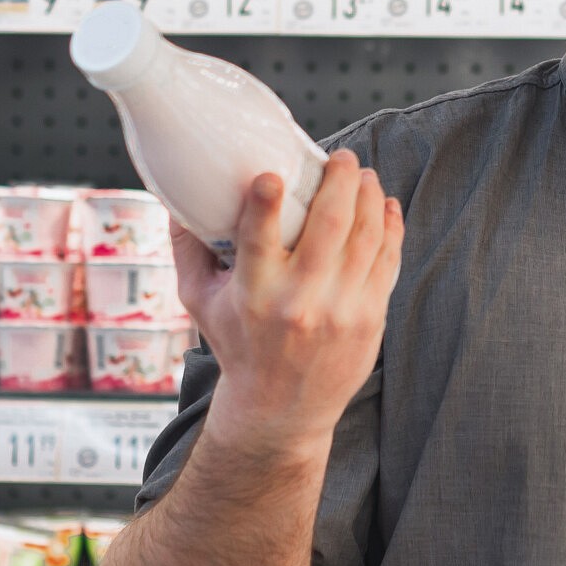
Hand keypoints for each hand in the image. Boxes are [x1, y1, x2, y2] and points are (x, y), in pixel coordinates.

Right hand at [170, 150, 403, 457]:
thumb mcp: (200, 302)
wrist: (279, 408)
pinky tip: (384, 205)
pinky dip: (390, 228)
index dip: (266, 204)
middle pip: (329, 226)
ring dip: (368, 197)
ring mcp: (340, 310)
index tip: (272, 174)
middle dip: (339, 182)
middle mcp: (299, 301)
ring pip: (365, 238)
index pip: (259, 241)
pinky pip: (387, 262)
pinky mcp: (369, 318)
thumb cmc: (237, 345)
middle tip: (341, 157)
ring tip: (363, 175)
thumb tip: (175, 196)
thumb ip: (188, 249)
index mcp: (253, 294)